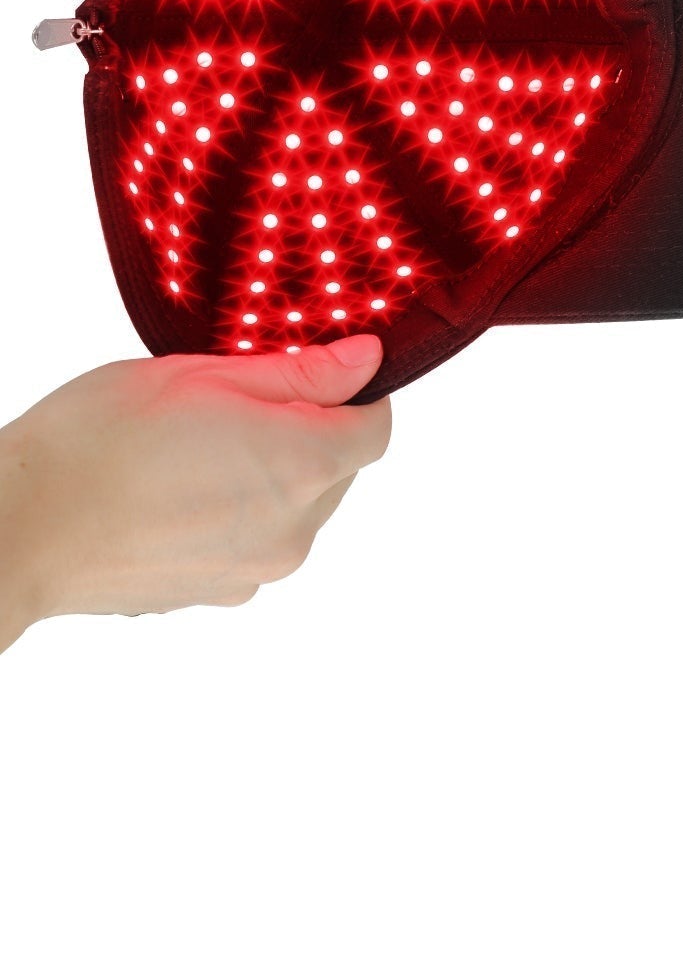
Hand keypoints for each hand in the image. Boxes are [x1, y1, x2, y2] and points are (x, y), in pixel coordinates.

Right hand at [0, 338, 391, 650]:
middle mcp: (297, 529)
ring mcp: (261, 570)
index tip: (316, 375)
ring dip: (268, 476)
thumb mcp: (202, 377)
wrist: (19, 531)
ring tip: (192, 453)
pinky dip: (236, 514)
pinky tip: (177, 495)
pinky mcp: (224, 594)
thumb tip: (368, 360)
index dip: (355, 395)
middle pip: (337, 469)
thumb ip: (300, 373)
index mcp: (304, 466)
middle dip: (304, 433)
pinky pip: (257, 541)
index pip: (375, 428)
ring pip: (297, 508)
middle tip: (229, 407)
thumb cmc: (97, 441)